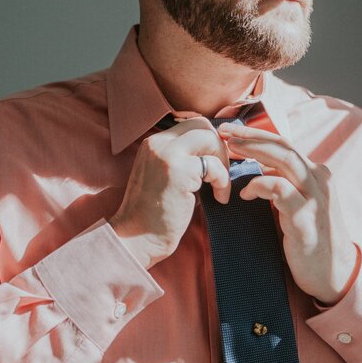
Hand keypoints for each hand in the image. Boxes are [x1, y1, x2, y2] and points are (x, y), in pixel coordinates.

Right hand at [110, 118, 230, 268]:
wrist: (138, 237)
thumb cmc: (155, 214)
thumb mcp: (167, 176)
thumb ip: (185, 159)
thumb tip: (216, 150)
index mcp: (154, 143)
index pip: (192, 124)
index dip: (210, 141)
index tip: (217, 162)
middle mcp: (158, 143)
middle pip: (203, 126)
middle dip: (220, 148)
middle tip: (221, 173)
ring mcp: (168, 155)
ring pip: (211, 139)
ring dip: (223, 164)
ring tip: (220, 187)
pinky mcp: (179, 171)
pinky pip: (214, 166)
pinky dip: (223, 182)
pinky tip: (219, 198)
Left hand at [218, 123, 355, 303]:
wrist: (336, 274)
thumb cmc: (312, 239)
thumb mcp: (301, 204)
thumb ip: (286, 183)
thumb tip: (261, 166)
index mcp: (316, 175)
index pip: (285, 144)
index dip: (257, 134)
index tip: (231, 131)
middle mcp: (319, 180)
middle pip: (283, 146)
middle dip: (251, 136)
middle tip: (224, 131)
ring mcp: (316, 197)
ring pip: (285, 160)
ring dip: (254, 151)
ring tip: (230, 151)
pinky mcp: (306, 217)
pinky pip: (281, 190)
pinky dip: (260, 185)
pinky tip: (245, 193)